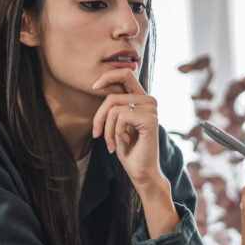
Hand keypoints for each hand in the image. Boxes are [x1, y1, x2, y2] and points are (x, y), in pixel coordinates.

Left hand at [91, 68, 163, 191]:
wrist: (141, 171)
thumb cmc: (128, 149)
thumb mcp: (116, 123)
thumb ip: (114, 105)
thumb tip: (98, 85)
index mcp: (141, 98)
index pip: (125, 73)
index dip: (107, 76)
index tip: (94, 87)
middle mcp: (149, 100)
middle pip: (112, 96)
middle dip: (99, 117)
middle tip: (97, 134)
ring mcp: (151, 109)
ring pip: (114, 109)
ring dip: (107, 130)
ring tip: (112, 143)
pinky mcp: (150, 119)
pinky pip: (121, 117)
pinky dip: (116, 133)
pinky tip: (126, 141)